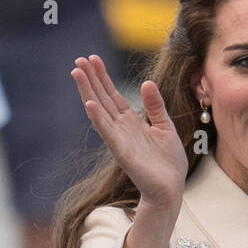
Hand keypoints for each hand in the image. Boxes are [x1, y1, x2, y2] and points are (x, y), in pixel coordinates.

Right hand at [71, 54, 188, 209]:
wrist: (171, 188)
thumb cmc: (169, 163)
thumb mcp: (166, 127)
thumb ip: (155, 106)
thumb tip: (147, 82)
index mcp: (131, 122)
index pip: (113, 95)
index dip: (103, 77)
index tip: (93, 58)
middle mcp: (121, 129)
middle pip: (102, 99)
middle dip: (90, 79)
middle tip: (78, 59)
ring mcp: (119, 140)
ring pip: (99, 111)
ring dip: (87, 92)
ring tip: (77, 73)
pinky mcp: (121, 152)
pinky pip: (107, 133)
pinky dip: (98, 119)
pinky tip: (89, 104)